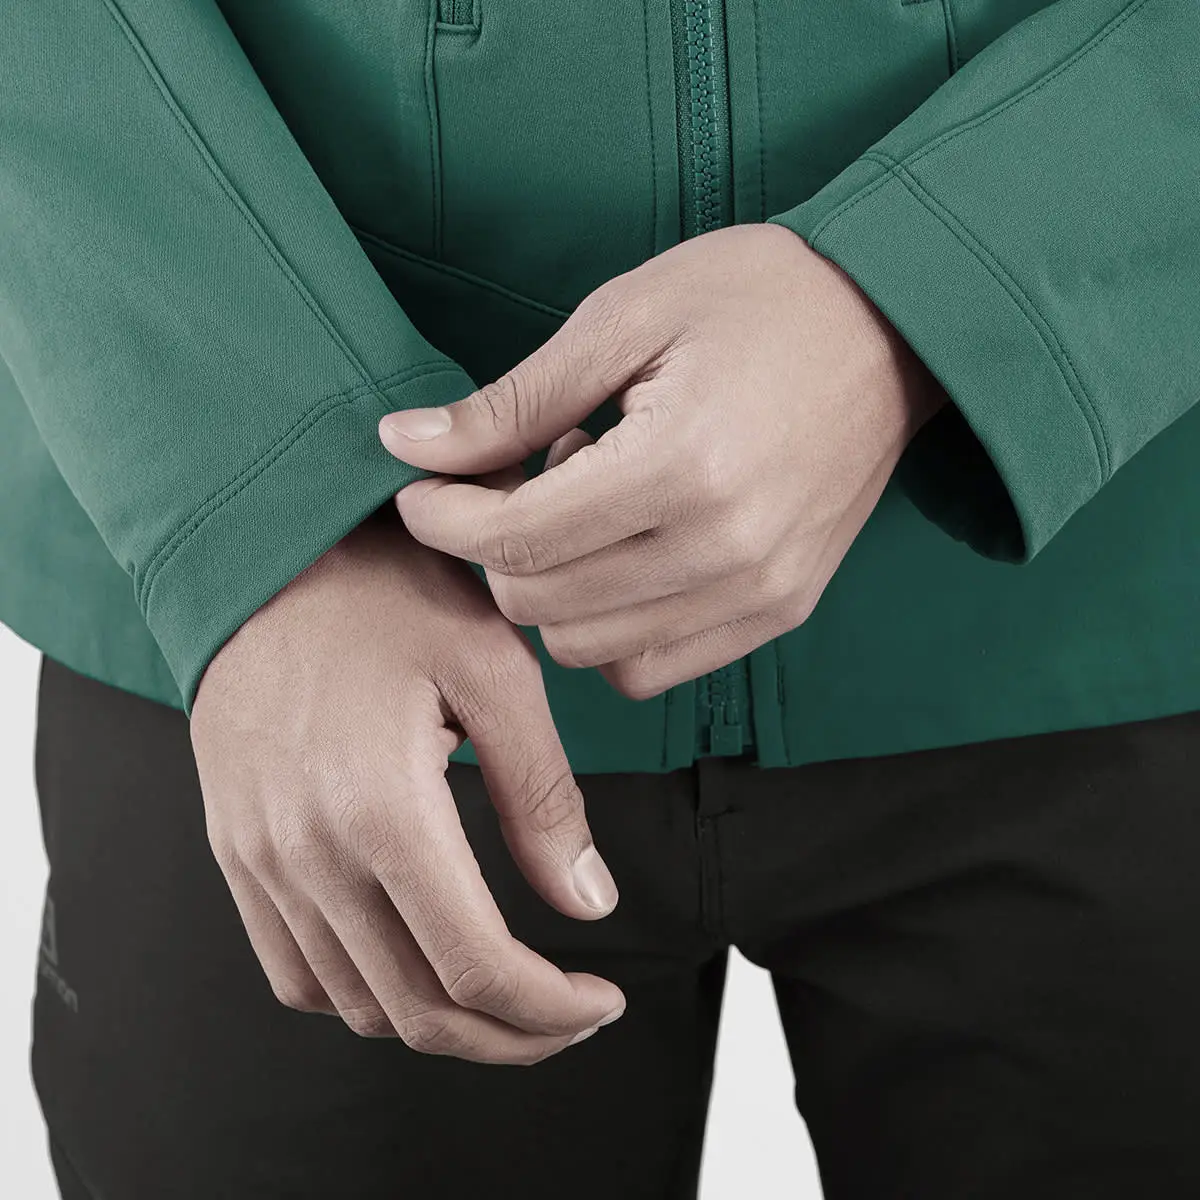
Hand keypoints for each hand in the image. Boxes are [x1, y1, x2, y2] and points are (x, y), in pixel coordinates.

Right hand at [190, 508, 623, 1062]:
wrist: (264, 553)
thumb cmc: (388, 594)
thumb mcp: (493, 671)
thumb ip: (543, 797)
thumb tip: (589, 904)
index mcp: (381, 810)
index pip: (475, 968)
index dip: (550, 1010)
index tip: (602, 1001)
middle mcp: (306, 855)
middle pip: (416, 1010)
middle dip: (510, 1037)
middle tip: (573, 1017)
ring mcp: (260, 861)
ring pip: (356, 1006)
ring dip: (442, 1024)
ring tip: (509, 1000)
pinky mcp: (237, 853)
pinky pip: (295, 972)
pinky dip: (365, 997)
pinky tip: (417, 967)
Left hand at [378, 223, 944, 697]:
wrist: (894, 328)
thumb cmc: (759, 298)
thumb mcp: (624, 319)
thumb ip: (510, 401)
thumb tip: (403, 445)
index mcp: (682, 467)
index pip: (515, 540)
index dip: (442, 517)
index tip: (422, 484)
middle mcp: (725, 551)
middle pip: (540, 605)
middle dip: (491, 550)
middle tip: (512, 478)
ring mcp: (760, 593)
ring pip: (587, 650)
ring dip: (552, 589)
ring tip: (585, 507)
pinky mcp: (779, 611)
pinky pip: (651, 669)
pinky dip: (609, 628)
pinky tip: (623, 554)